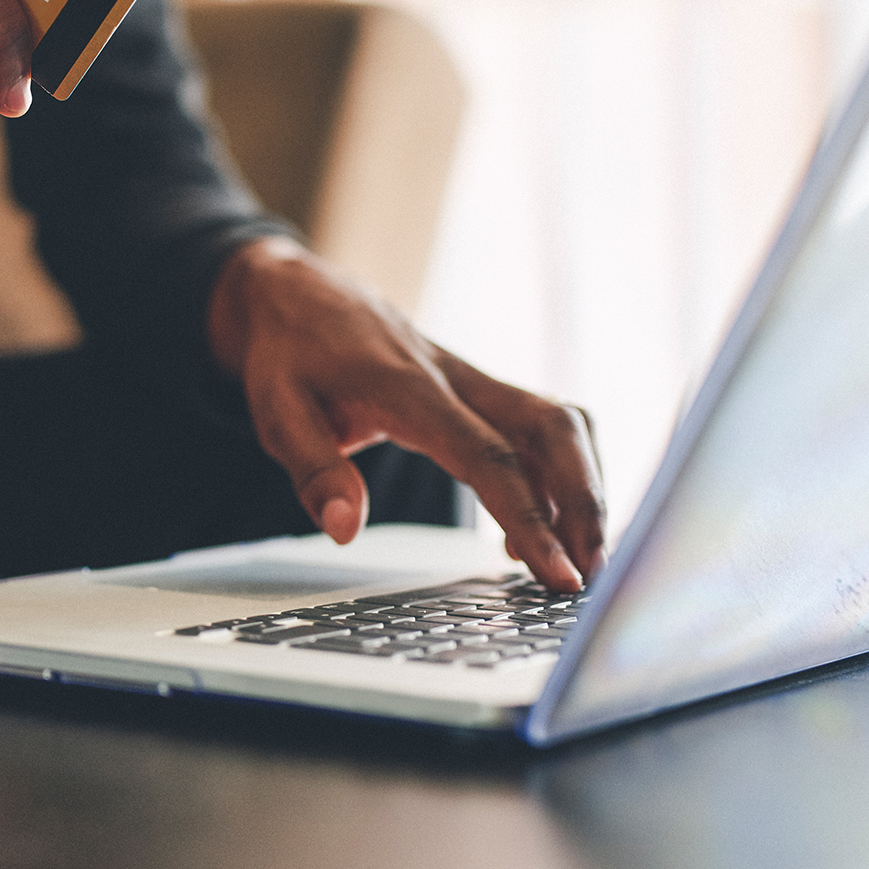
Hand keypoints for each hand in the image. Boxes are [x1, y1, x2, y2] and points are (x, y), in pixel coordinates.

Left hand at [208, 237, 605, 591]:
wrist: (295, 294)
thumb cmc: (287, 354)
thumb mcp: (276, 412)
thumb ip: (313, 470)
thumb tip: (345, 529)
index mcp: (409, 389)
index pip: (488, 457)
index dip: (530, 517)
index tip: (558, 573)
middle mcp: (455, 379)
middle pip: (551, 429)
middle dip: (585, 502)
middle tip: (592, 574)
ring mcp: (472, 381)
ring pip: (557, 423)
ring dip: (582, 487)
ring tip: (580, 560)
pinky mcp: (476, 389)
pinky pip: (538, 427)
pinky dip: (556, 475)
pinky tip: (536, 529)